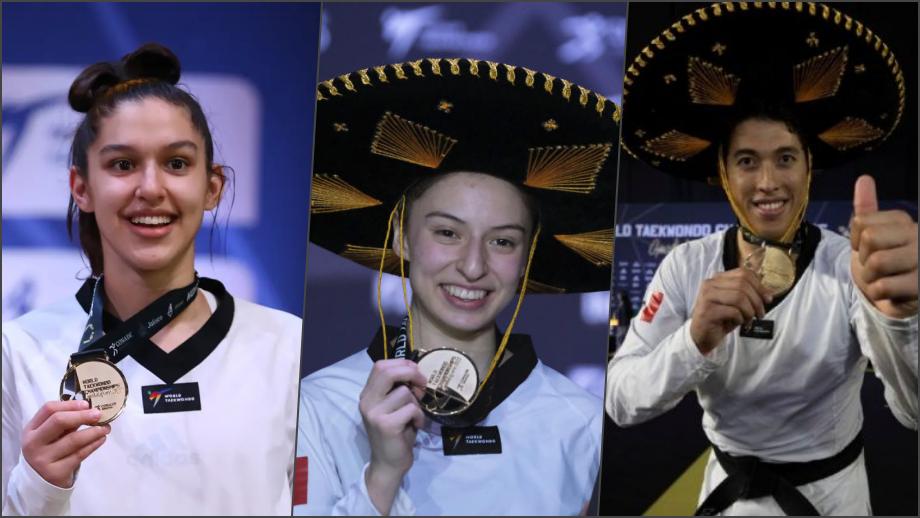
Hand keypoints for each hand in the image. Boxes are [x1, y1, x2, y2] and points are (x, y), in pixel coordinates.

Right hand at [21, 400, 110, 487]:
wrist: (40, 483)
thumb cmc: (49, 452)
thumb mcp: (50, 436)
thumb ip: (65, 424)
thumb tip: (90, 410)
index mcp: (31, 430)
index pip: (48, 409)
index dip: (70, 404)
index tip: (87, 404)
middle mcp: (33, 444)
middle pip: (58, 421)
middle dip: (82, 415)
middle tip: (99, 414)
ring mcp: (42, 459)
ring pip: (73, 439)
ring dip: (94, 431)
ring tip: (106, 428)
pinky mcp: (55, 473)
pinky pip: (79, 455)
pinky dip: (93, 444)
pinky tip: (101, 439)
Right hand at [359, 359, 426, 514]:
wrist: (388, 464)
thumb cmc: (395, 433)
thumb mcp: (394, 407)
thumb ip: (398, 389)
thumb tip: (417, 373)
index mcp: (367, 394)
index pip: (380, 366)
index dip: (401, 364)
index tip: (415, 372)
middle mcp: (367, 401)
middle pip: (387, 371)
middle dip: (410, 373)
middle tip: (422, 384)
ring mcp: (374, 413)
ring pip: (404, 393)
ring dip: (416, 403)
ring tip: (414, 416)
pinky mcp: (386, 425)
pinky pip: (411, 409)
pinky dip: (419, 416)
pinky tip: (415, 425)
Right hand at [690, 268, 771, 353]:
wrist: (702, 336)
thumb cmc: (721, 319)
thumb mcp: (736, 304)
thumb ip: (748, 294)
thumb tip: (768, 293)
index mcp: (717, 279)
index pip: (744, 273)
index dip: (759, 286)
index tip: (767, 299)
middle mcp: (709, 284)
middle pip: (743, 284)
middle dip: (757, 301)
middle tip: (760, 314)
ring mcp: (706, 297)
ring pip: (739, 297)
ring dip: (749, 311)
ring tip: (749, 320)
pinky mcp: (707, 311)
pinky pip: (733, 311)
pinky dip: (740, 319)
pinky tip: (738, 323)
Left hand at [850, 175, 918, 317]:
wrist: (894, 297)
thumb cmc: (881, 265)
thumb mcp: (868, 237)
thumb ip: (866, 210)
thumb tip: (864, 178)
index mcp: (903, 221)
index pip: (861, 222)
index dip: (856, 240)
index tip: (869, 250)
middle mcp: (917, 235)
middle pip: (870, 238)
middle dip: (864, 258)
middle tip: (875, 267)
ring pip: (878, 262)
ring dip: (870, 277)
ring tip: (882, 278)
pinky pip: (883, 286)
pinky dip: (878, 292)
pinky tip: (891, 291)